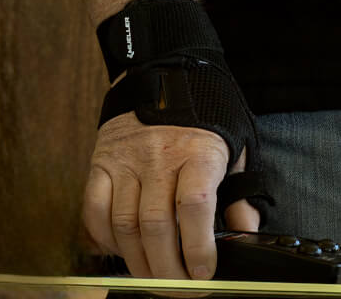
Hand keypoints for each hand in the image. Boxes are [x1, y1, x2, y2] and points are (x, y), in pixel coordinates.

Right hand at [81, 109, 259, 279]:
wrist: (165, 65)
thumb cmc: (205, 108)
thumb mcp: (236, 141)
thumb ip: (239, 190)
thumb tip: (245, 234)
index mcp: (198, 150)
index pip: (194, 206)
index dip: (199, 247)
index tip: (205, 273)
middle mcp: (159, 156)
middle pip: (157, 225)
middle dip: (168, 269)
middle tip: (179, 290)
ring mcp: (126, 160)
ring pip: (125, 225)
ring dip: (138, 262)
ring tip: (153, 279)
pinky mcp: (101, 162)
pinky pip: (95, 210)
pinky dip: (104, 238)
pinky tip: (120, 251)